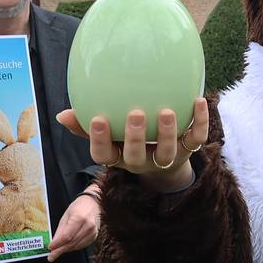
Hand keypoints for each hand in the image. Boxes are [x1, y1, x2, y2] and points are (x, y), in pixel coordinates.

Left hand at [47, 191, 99, 261]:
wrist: (93, 204)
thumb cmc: (79, 207)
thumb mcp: (66, 216)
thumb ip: (60, 230)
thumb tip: (53, 243)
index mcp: (79, 218)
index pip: (67, 236)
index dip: (58, 244)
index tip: (50, 248)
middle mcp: (88, 226)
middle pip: (72, 242)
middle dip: (60, 250)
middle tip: (51, 256)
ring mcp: (93, 232)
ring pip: (77, 246)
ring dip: (66, 249)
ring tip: (58, 251)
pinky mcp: (94, 236)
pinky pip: (82, 245)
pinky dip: (73, 247)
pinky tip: (68, 246)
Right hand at [56, 97, 209, 191]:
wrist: (165, 163)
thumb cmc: (128, 140)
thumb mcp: (108, 135)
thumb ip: (85, 124)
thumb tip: (62, 114)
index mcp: (119, 156)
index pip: (104, 155)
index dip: (100, 140)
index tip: (98, 119)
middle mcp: (141, 161)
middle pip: (136, 156)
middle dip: (135, 137)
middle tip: (136, 113)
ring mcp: (166, 157)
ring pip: (167, 152)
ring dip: (167, 132)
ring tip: (166, 111)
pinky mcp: (188, 150)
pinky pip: (196, 138)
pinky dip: (199, 121)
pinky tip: (200, 100)